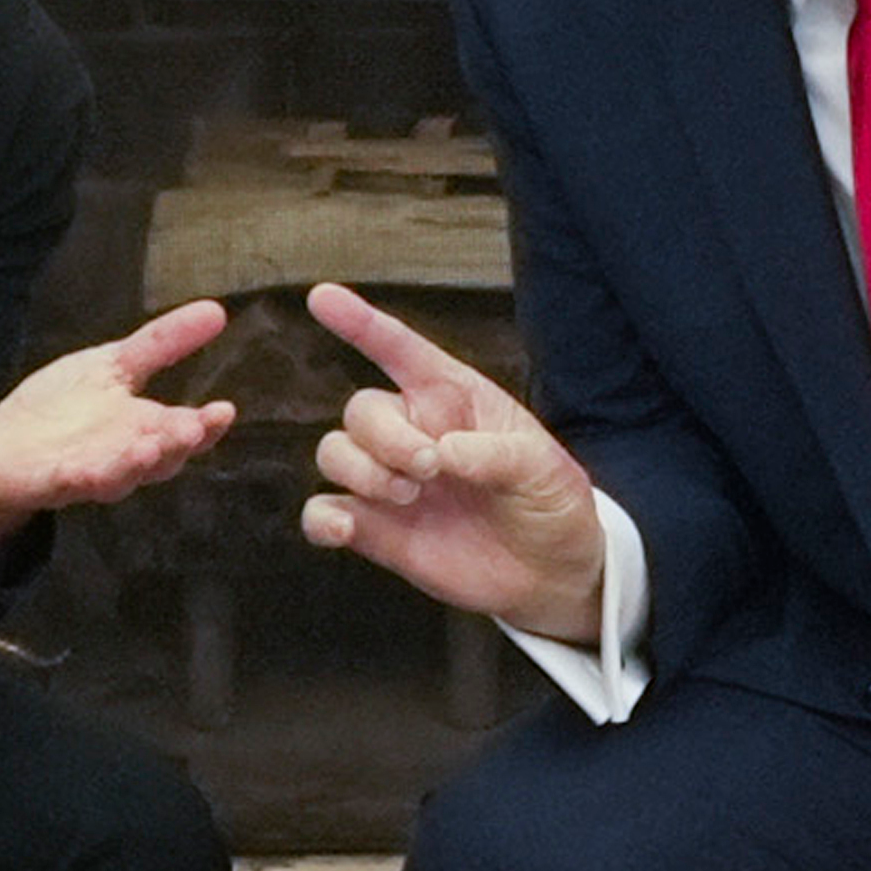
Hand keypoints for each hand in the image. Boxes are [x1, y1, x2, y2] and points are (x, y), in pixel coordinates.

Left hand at [0, 300, 238, 549]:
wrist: (0, 448)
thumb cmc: (63, 407)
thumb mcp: (114, 364)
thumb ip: (162, 344)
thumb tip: (217, 309)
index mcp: (144, 428)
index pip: (185, 431)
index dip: (206, 426)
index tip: (225, 410)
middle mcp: (124, 456)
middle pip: (160, 458)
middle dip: (176, 445)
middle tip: (193, 429)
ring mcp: (88, 472)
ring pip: (119, 475)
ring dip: (134, 464)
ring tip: (148, 447)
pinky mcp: (49, 482)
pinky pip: (67, 483)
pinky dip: (79, 478)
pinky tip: (85, 469)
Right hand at [298, 281, 605, 641]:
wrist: (550, 573)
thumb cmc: (550, 504)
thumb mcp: (544, 469)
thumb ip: (497, 453)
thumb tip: (444, 451)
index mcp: (454, 400)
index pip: (401, 351)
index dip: (360, 323)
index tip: (322, 297)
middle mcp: (414, 433)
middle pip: (362, 409)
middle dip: (387, 437)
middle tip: (429, 469)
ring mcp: (390, 480)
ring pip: (334, 451)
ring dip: (361, 471)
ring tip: (409, 497)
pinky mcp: (375, 529)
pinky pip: (322, 512)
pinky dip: (320, 519)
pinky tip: (343, 529)